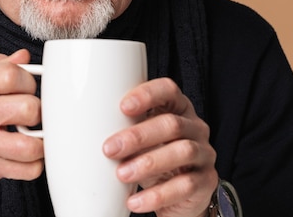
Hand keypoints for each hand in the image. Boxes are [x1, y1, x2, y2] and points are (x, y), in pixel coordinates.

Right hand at [0, 49, 43, 197]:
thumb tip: (24, 56)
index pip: (12, 74)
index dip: (29, 82)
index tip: (27, 90)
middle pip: (28, 107)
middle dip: (37, 113)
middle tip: (29, 117)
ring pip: (31, 144)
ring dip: (39, 143)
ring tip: (32, 138)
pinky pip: (28, 169)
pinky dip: (34, 165)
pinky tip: (25, 157)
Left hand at [103, 78, 217, 216]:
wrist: (180, 194)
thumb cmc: (153, 155)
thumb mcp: (140, 138)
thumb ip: (125, 127)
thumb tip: (86, 129)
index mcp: (177, 108)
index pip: (168, 90)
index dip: (147, 95)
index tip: (123, 106)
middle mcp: (194, 127)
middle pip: (171, 124)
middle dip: (137, 136)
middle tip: (109, 149)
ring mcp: (204, 154)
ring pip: (181, 152)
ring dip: (147, 163)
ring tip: (121, 174)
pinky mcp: (206, 181)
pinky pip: (185, 186)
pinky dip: (157, 195)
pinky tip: (135, 201)